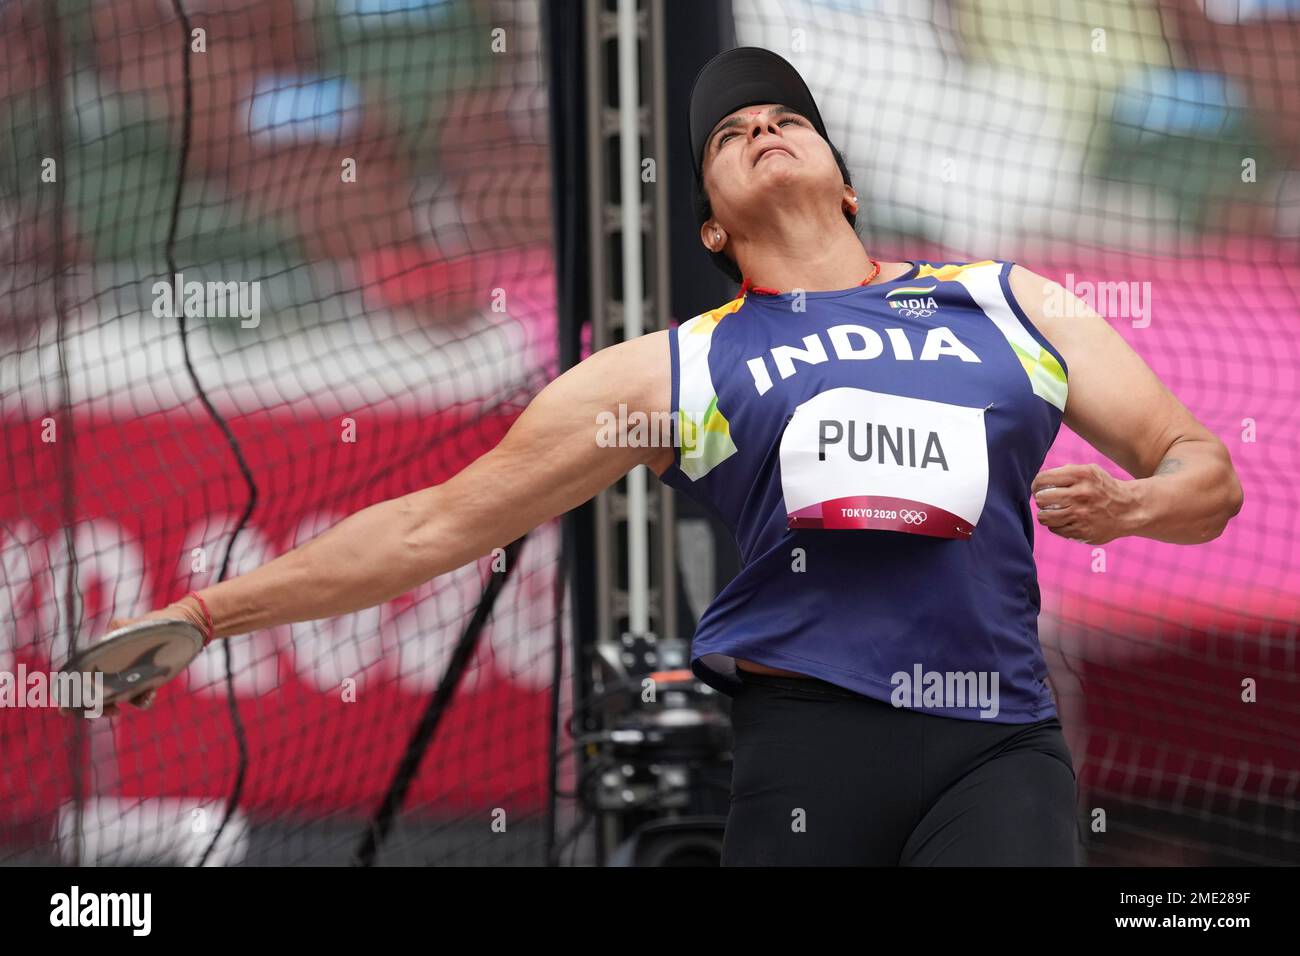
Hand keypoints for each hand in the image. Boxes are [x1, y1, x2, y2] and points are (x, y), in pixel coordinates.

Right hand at [60, 598, 208, 717]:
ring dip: (113, 708)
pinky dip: (141, 702)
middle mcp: (112, 670)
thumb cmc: (153, 623)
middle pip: (92, 695)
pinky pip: (139, 699)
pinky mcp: (146, 684)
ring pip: (114, 700)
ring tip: (119, 710)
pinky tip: (149, 696)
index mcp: (102, 656)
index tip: (66, 708)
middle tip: (102, 710)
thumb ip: (114, 632)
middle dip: (91, 707)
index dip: (69, 694)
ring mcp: (128, 678)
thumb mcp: (128, 625)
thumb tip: (104, 641)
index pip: (78, 677)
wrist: (182, 625)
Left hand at [1031, 463, 1137, 545]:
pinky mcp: (1082, 531)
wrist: (1129, 509)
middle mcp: (1081, 494)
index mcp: (1081, 475)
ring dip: (1045, 514)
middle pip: (1041, 499)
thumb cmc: (1102, 488)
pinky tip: (1065, 520)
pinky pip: (1055, 529)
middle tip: (1045, 500)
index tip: (1038, 488)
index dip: (1036, 485)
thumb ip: (1065, 472)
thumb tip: (1038, 481)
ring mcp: (1081, 514)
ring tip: (1052, 511)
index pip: (1043, 479)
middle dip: (1040, 500)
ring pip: (1045, 517)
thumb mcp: (1089, 471)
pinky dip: (1056, 525)